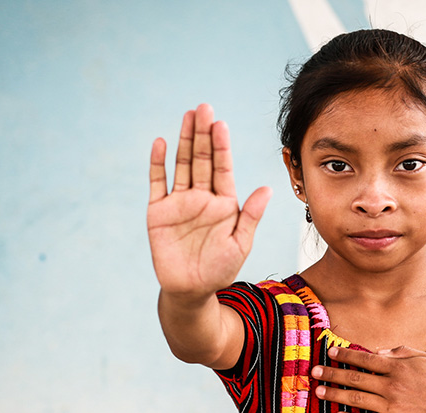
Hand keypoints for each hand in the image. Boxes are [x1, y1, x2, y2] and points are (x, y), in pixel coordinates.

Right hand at [148, 104, 270, 297]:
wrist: (192, 290)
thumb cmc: (220, 269)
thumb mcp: (240, 242)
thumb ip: (250, 215)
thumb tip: (267, 189)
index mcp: (224, 203)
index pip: (223, 168)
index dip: (222, 146)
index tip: (221, 125)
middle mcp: (202, 198)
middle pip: (202, 160)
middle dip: (203, 134)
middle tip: (204, 107)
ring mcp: (179, 203)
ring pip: (182, 165)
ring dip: (185, 141)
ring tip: (188, 116)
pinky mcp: (159, 212)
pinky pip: (158, 183)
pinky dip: (158, 164)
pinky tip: (161, 143)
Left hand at [311, 346, 425, 412]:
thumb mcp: (424, 358)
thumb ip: (399, 352)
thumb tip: (377, 353)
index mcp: (396, 367)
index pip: (364, 359)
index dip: (345, 356)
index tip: (329, 353)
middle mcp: (390, 385)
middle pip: (354, 378)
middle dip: (332, 374)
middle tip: (315, 372)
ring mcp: (390, 406)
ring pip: (356, 399)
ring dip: (335, 395)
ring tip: (320, 392)